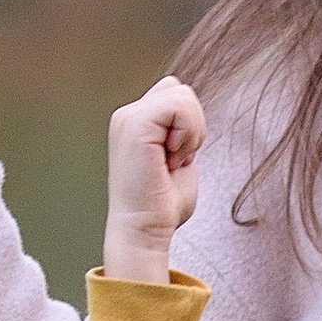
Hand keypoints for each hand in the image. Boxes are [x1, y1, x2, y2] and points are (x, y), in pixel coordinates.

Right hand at [104, 77, 205, 283]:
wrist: (144, 230)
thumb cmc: (162, 206)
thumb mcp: (179, 159)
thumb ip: (183, 133)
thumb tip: (193, 117)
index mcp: (136, 122)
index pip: (174, 95)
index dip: (188, 124)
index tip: (177, 158)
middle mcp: (127, 115)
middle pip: (179, 90)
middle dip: (192, 125)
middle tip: (175, 160)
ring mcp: (129, 118)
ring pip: (182, 95)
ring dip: (190, 131)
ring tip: (171, 160)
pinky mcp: (135, 124)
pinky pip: (178, 105)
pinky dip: (186, 133)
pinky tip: (171, 157)